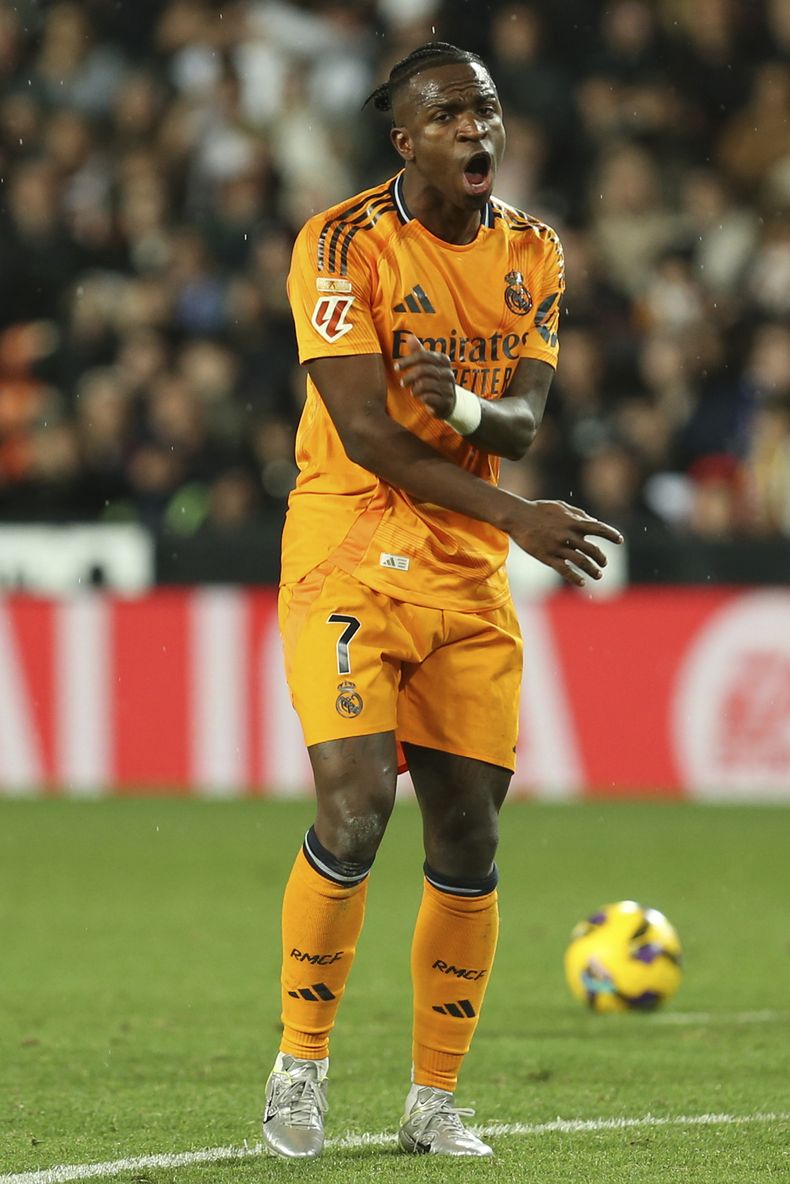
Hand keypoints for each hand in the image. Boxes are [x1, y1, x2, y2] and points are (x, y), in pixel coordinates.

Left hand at [394, 332, 456, 418]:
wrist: (448, 402)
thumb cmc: (434, 380)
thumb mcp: (427, 365)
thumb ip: (418, 352)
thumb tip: (410, 336)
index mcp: (443, 360)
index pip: (423, 356)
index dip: (408, 361)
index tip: (396, 367)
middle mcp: (448, 373)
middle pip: (424, 370)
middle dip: (410, 376)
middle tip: (402, 383)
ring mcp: (448, 388)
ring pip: (426, 384)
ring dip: (415, 388)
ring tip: (412, 391)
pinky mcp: (446, 401)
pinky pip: (430, 397)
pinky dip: (421, 397)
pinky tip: (419, 398)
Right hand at [508, 499, 623, 586]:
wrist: (517, 517)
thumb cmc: (539, 510)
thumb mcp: (560, 506)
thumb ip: (578, 513)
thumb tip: (592, 521)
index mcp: (574, 522)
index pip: (599, 528)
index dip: (611, 534)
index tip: (620, 540)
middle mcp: (569, 535)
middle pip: (592, 550)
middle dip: (601, 559)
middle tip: (604, 564)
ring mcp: (558, 547)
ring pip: (582, 563)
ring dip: (593, 571)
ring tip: (598, 576)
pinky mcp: (547, 557)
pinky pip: (565, 570)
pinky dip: (576, 578)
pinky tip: (582, 583)